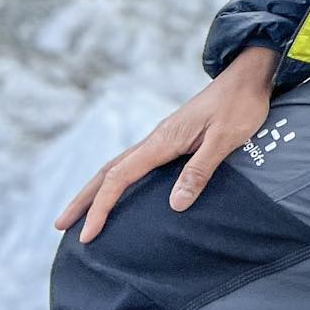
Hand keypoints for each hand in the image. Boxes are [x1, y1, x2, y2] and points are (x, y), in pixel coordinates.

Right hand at [53, 43, 279, 243]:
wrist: (250, 74)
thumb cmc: (241, 106)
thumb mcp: (226, 139)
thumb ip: (199, 170)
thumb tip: (174, 206)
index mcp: (164, 140)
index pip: (121, 177)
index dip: (101, 207)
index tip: (87, 234)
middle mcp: (156, 138)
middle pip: (109, 170)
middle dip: (84, 198)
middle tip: (60, 225)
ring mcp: (163, 137)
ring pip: (120, 165)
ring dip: (97, 189)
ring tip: (82, 213)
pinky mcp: (173, 137)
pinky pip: (136, 162)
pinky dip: (118, 179)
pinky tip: (122, 191)